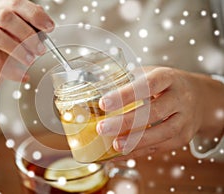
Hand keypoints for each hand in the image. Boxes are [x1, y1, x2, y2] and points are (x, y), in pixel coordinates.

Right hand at [0, 0, 53, 89]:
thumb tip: (45, 29)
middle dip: (27, 34)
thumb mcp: (16, 34)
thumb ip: (29, 27)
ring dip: (17, 49)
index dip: (34, 15)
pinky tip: (22, 75)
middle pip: (4, 17)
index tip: (49, 28)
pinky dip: (10, 70)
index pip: (15, 3)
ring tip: (30, 61)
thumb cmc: (1, 48)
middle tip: (40, 49)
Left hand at [96, 66, 223, 158]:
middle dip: (126, 122)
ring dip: (135, 142)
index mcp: (168, 78)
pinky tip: (120, 154)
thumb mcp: (150, 75)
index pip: (147, 85)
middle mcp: (180, 98)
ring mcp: (184, 120)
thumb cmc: (165, 85)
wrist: (199, 97)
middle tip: (102, 128)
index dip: (126, 95)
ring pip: (161, 133)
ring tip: (114, 146)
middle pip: (154, 112)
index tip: (103, 103)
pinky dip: (138, 152)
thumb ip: (127, 81)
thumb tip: (95, 90)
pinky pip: (160, 148)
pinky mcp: (183, 138)